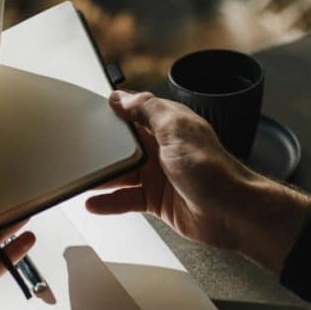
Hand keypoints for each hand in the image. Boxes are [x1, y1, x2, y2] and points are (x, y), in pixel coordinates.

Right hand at [87, 90, 310, 273]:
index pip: (134, 113)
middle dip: (102, 147)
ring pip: (121, 173)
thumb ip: (147, 109)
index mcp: (168, 125)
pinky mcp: (156, 200)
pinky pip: (126, 199)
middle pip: (123, 145)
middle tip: (78, 148)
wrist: (232, 212)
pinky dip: (108, 202)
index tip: (88, 114)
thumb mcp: (176, 128)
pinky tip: (93, 202)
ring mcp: (158, 175)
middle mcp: (162, 148)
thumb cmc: (213, 169)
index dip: (112, 113)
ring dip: (102, 176)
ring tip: (79, 177)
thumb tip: (122, 97)